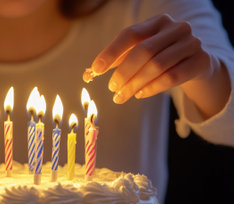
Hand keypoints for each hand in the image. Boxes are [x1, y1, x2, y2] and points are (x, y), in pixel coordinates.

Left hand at [86, 14, 210, 103]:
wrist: (196, 64)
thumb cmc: (160, 57)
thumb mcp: (138, 55)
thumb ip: (115, 62)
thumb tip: (87, 74)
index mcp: (157, 22)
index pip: (130, 34)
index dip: (111, 52)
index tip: (95, 70)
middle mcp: (176, 28)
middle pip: (143, 51)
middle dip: (123, 72)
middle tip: (111, 88)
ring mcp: (191, 43)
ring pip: (157, 66)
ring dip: (134, 84)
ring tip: (120, 96)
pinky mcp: (200, 61)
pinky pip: (172, 77)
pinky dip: (152, 88)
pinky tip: (139, 94)